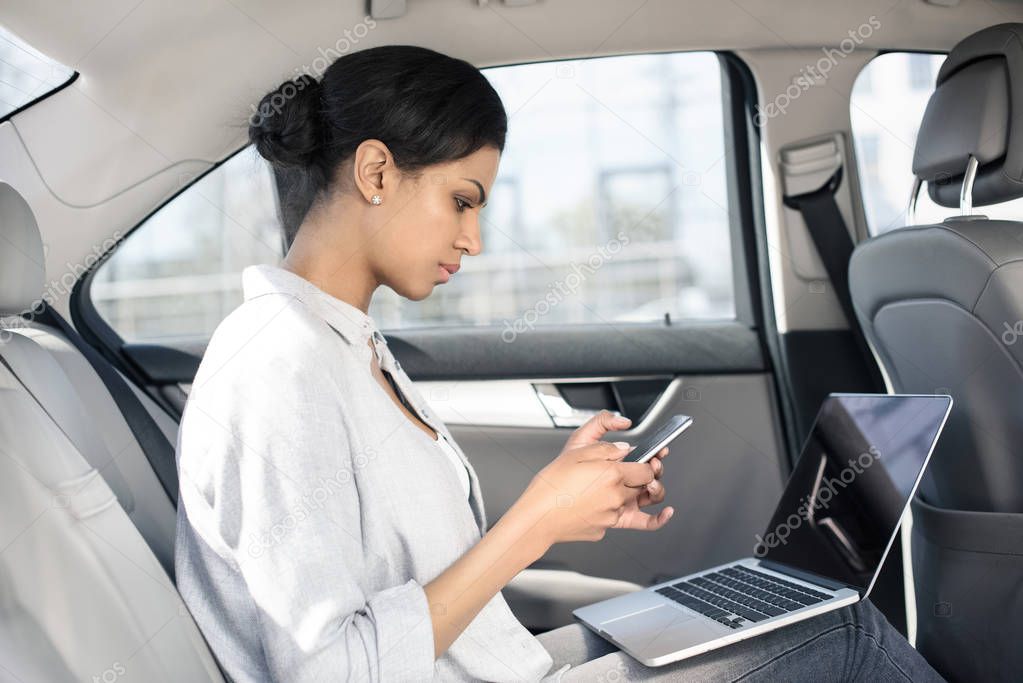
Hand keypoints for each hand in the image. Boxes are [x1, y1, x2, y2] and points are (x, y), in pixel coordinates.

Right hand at [509, 411, 673, 549]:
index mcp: (613, 475)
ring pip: (636, 502)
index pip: (646, 468)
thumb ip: (605, 448)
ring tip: (645, 486)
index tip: (649, 457)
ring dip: (642, 493)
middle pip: (645, 485)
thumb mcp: (576, 452)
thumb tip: (625, 449)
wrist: (537, 518)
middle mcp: (617, 497)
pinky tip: (668, 514)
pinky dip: (652, 519)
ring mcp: (613, 516)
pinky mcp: (605, 529)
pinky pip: (624, 520)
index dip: (650, 461)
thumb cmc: (551, 485)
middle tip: (640, 468)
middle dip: (645, 476)